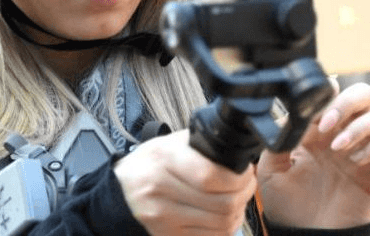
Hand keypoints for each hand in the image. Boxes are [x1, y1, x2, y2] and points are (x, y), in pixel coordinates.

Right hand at [114, 130, 257, 234]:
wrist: (121, 191)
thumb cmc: (150, 163)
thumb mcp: (169, 143)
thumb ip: (200, 145)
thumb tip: (236, 150)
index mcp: (163, 160)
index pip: (210, 176)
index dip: (237, 177)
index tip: (246, 171)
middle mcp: (160, 190)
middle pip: (221, 203)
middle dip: (244, 194)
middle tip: (248, 184)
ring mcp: (163, 218)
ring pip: (220, 224)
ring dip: (238, 212)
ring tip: (239, 199)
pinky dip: (226, 228)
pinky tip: (226, 215)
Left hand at [256, 82, 369, 228]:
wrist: (306, 234)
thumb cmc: (290, 204)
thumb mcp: (271, 170)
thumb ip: (277, 141)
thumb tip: (283, 117)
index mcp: (319, 128)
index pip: (333, 93)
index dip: (326, 93)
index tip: (312, 107)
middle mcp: (346, 132)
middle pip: (363, 94)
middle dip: (347, 101)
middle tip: (325, 124)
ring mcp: (367, 149)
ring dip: (361, 126)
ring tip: (338, 148)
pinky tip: (356, 160)